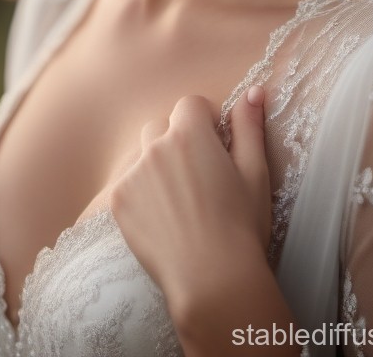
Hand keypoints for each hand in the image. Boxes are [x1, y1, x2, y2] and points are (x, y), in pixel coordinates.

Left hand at [108, 85, 271, 308]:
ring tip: (180, 201)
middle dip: (179, 141)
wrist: (212, 281)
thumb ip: (249, 127)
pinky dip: (142, 193)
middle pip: (162, 127)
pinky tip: (163, 217)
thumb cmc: (241, 227)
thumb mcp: (255, 173)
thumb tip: (253, 91)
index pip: (190, 105)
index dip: (205, 122)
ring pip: (143, 154)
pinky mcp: (118, 200)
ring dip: (158, 165)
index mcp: (189, 135)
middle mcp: (155, 147)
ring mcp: (133, 174)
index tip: (215, 146)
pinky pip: (128, 182)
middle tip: (199, 178)